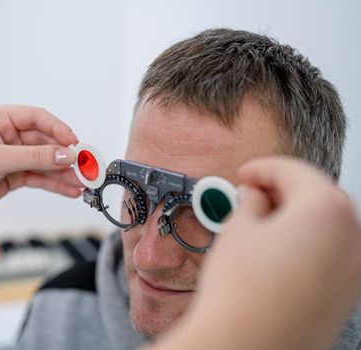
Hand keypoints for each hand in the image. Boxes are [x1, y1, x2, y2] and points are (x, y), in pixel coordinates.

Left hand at [0, 105, 82, 218]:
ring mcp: (14, 156)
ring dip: (64, 172)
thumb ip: (34, 157)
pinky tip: (70, 189)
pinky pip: (41, 177)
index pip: (38, 118)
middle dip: (66, 155)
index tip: (74, 143)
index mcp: (1, 119)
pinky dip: (56, 183)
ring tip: (83, 182)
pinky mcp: (16, 175)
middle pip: (46, 142)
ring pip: (46, 161)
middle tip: (85, 165)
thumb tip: (66, 155)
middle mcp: (10, 135)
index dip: (58, 129)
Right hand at [152, 157, 360, 349]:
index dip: (265, 168)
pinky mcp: (344, 298)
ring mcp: (353, 273)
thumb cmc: (241, 291)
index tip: (246, 174)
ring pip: (329, 228)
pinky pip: (331, 257)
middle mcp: (352, 241)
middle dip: (286, 190)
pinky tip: (276, 253)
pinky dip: (308, 245)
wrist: (243, 347)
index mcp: (327, 213)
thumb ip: (251, 204)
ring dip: (298, 218)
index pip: (297, 173)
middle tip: (254, 195)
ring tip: (261, 224)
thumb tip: (256, 198)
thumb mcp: (237, 230)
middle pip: (321, 198)